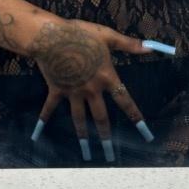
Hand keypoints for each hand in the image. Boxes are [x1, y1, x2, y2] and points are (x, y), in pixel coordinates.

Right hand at [28, 18, 154, 161]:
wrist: (51, 37)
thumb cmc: (80, 34)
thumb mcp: (108, 37)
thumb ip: (130, 45)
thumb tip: (152, 48)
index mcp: (106, 78)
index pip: (125, 101)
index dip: (136, 117)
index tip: (145, 133)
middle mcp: (91, 90)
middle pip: (101, 118)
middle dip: (106, 137)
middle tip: (110, 155)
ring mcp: (73, 92)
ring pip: (79, 119)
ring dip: (83, 136)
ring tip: (86, 152)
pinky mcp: (57, 90)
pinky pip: (50, 108)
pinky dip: (43, 120)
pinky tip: (37, 134)